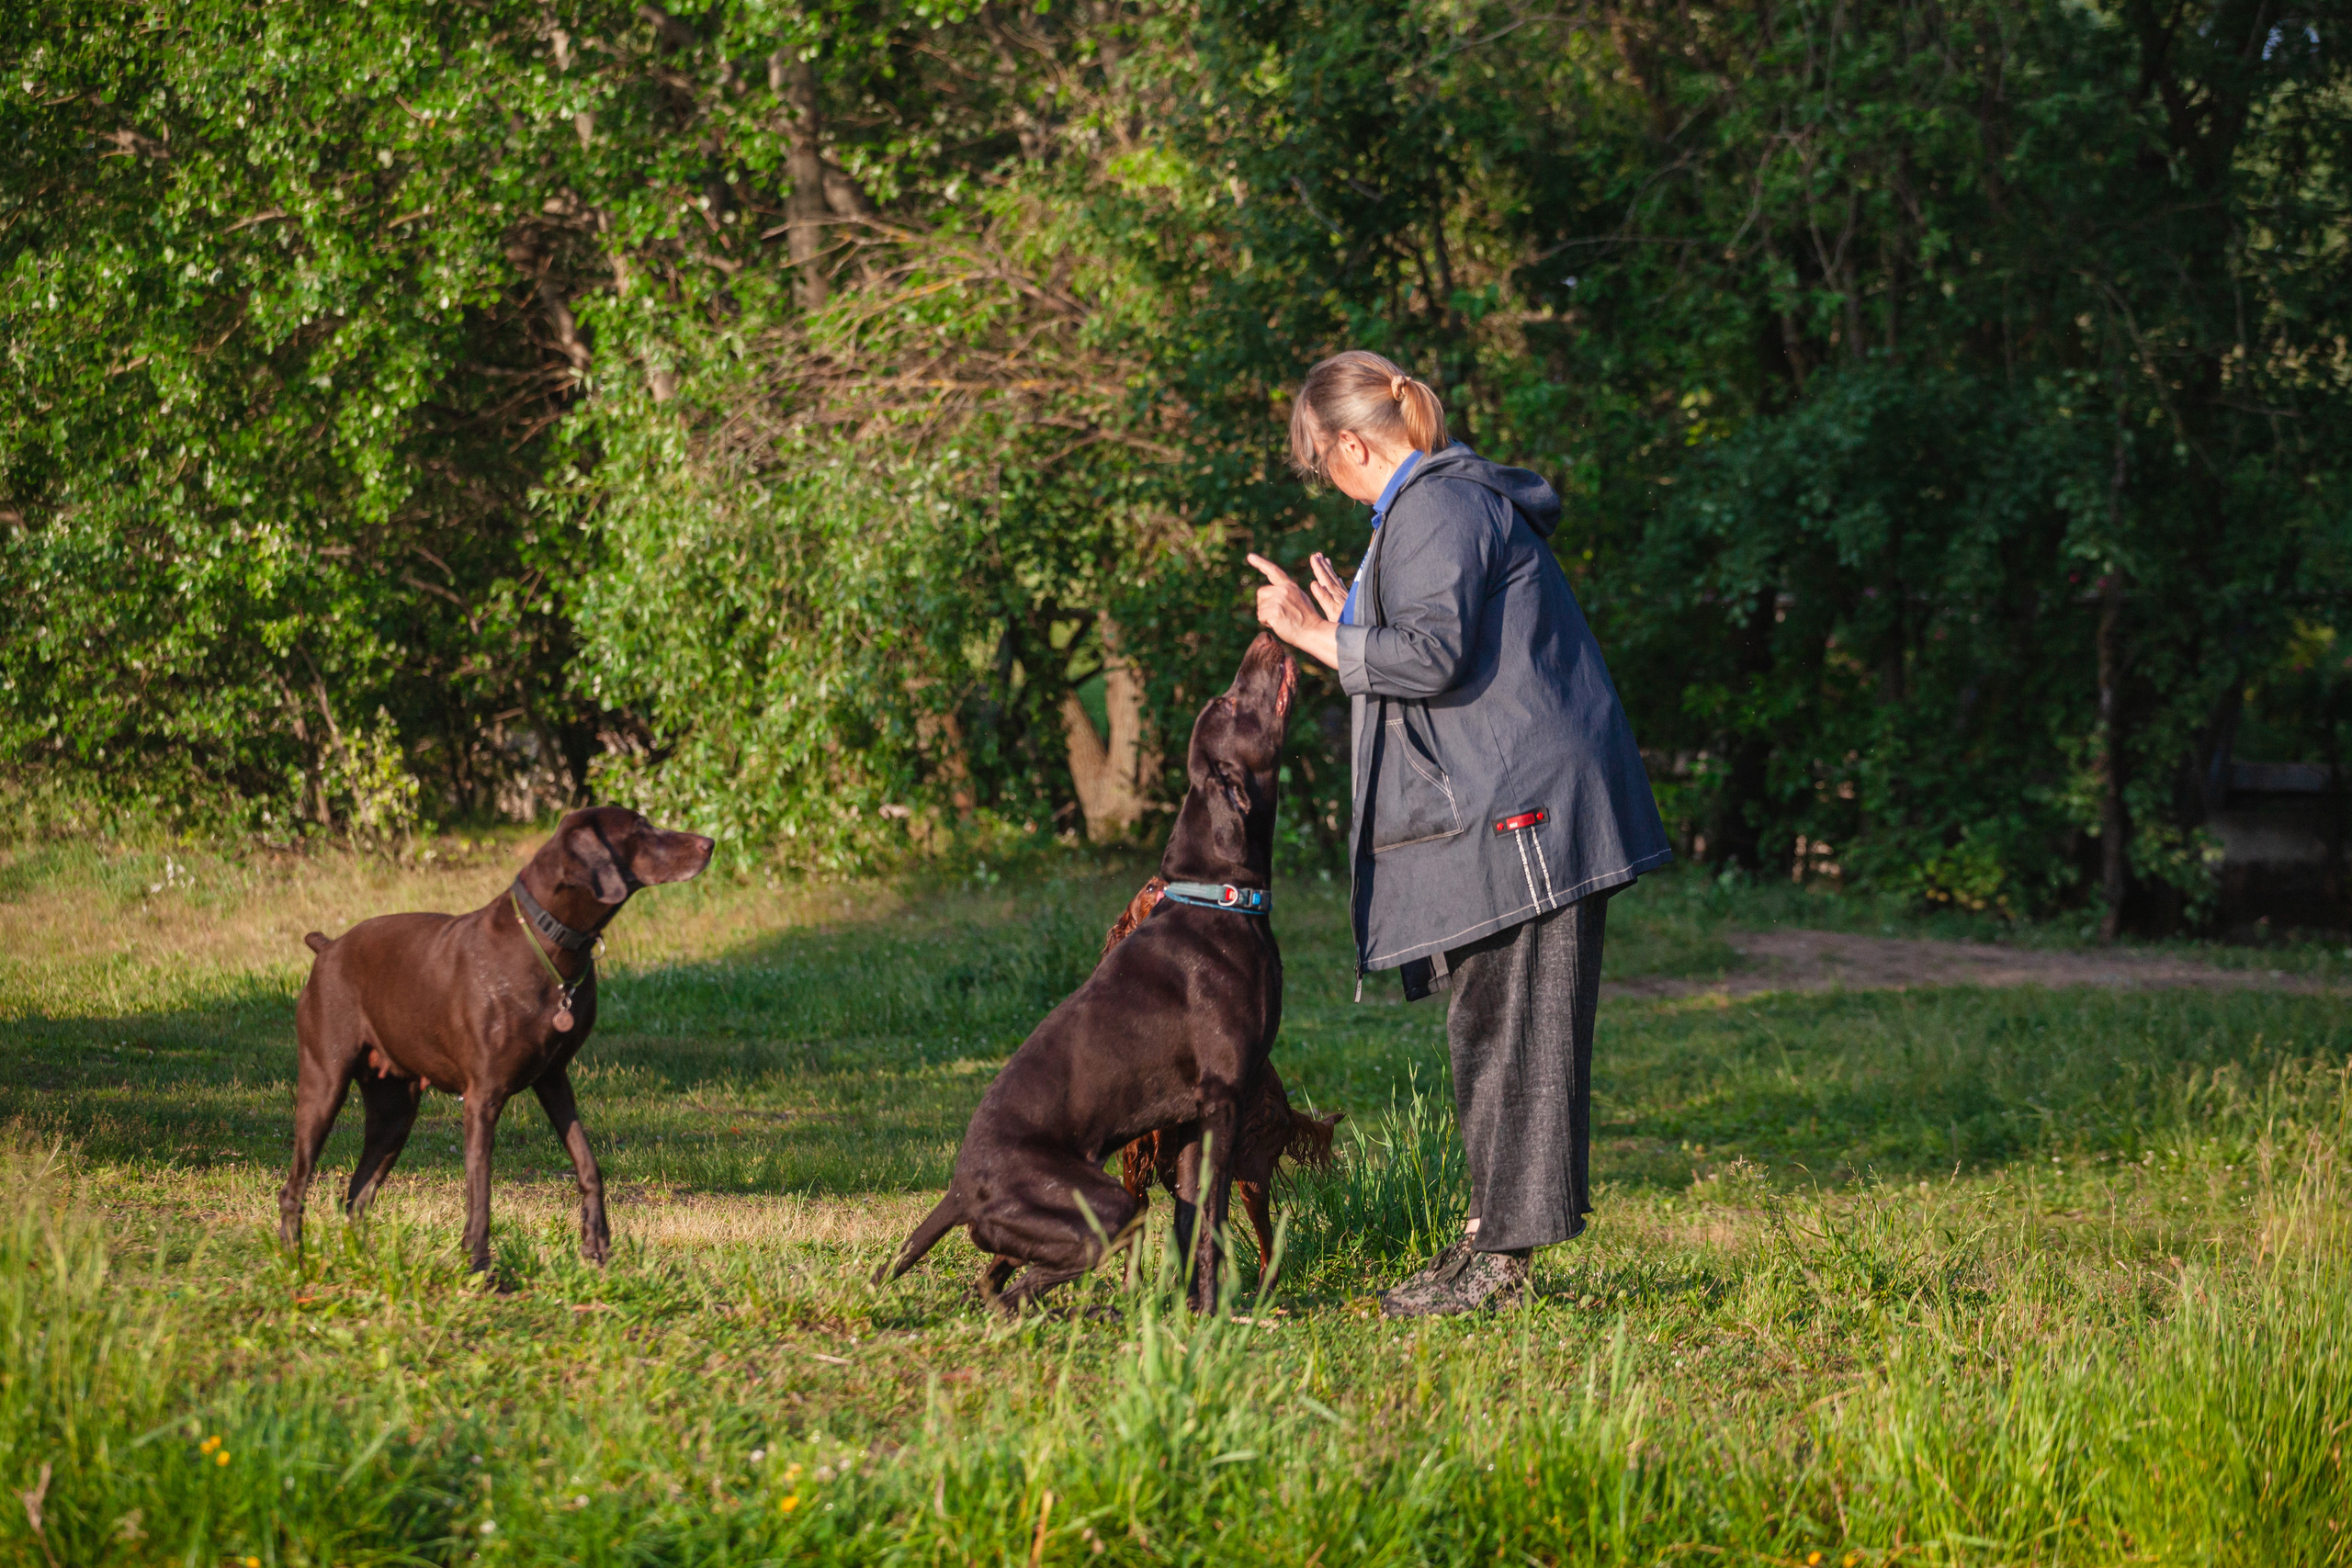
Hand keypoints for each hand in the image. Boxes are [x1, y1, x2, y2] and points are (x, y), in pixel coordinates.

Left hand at [1246, 553, 1341, 670]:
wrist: (1312, 631)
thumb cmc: (1306, 619)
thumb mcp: (1299, 598)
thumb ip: (1285, 593)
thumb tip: (1271, 594)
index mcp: (1290, 586)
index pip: (1273, 571)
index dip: (1261, 563)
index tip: (1250, 556)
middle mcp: (1283, 590)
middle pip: (1261, 592)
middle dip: (1265, 604)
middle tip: (1279, 614)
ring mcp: (1279, 600)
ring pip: (1260, 606)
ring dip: (1266, 615)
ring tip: (1282, 620)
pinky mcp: (1274, 611)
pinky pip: (1261, 616)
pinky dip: (1266, 622)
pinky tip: (1279, 624)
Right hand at [1307, 551, 1349, 620]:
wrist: (1361, 627)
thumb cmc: (1345, 622)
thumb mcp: (1332, 612)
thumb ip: (1324, 597)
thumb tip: (1314, 583)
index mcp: (1334, 594)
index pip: (1324, 577)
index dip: (1318, 567)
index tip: (1313, 557)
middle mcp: (1340, 593)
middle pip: (1330, 576)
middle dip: (1322, 565)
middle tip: (1317, 554)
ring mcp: (1345, 596)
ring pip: (1335, 579)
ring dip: (1330, 570)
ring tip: (1326, 560)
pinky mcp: (1349, 601)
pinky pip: (1342, 587)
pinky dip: (1339, 581)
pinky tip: (1339, 579)